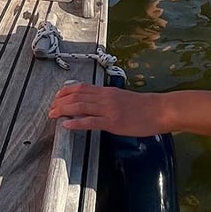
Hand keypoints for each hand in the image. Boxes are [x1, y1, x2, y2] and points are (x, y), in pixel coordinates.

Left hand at [50, 82, 166, 134]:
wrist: (160, 110)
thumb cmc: (144, 106)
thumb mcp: (123, 97)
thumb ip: (108, 99)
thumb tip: (95, 103)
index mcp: (107, 91)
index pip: (81, 87)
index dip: (65, 91)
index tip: (56, 97)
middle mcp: (105, 98)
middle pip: (76, 96)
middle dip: (60, 102)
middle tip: (50, 109)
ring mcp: (108, 110)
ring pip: (80, 106)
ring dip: (63, 110)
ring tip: (53, 114)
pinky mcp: (113, 122)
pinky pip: (91, 121)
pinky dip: (76, 122)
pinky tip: (67, 125)